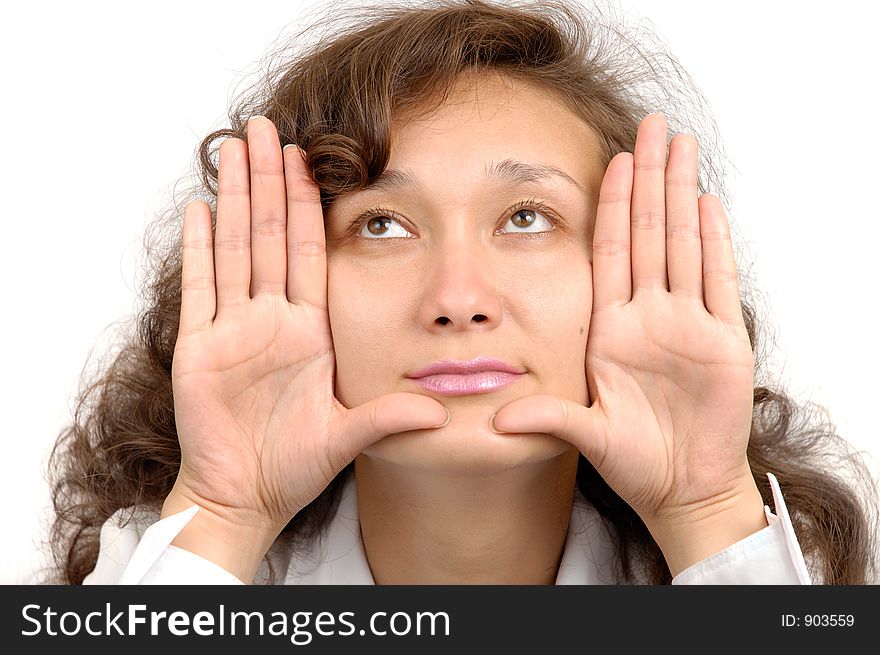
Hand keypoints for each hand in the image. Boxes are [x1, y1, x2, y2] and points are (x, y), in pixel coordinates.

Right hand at [167, 116, 448, 579]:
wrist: (244, 497)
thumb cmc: (292, 468)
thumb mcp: (347, 437)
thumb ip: (387, 418)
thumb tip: (439, 410)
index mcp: (309, 331)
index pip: (309, 252)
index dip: (309, 204)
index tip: (311, 159)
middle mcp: (271, 320)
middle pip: (269, 235)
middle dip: (268, 180)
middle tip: (266, 127)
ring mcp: (232, 329)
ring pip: (233, 248)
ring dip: (234, 198)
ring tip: (233, 149)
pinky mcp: (198, 347)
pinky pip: (199, 286)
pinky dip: (198, 248)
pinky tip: (200, 208)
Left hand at [492, 114, 764, 573]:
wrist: (683, 489)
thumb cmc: (635, 462)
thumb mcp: (586, 435)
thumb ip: (548, 420)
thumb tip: (497, 419)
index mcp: (613, 330)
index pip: (612, 252)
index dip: (614, 206)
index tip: (610, 161)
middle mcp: (649, 318)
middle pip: (651, 233)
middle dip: (651, 178)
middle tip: (652, 125)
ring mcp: (688, 325)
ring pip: (685, 244)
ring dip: (683, 194)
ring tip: (682, 146)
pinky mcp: (724, 343)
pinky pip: (719, 282)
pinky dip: (716, 243)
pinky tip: (709, 203)